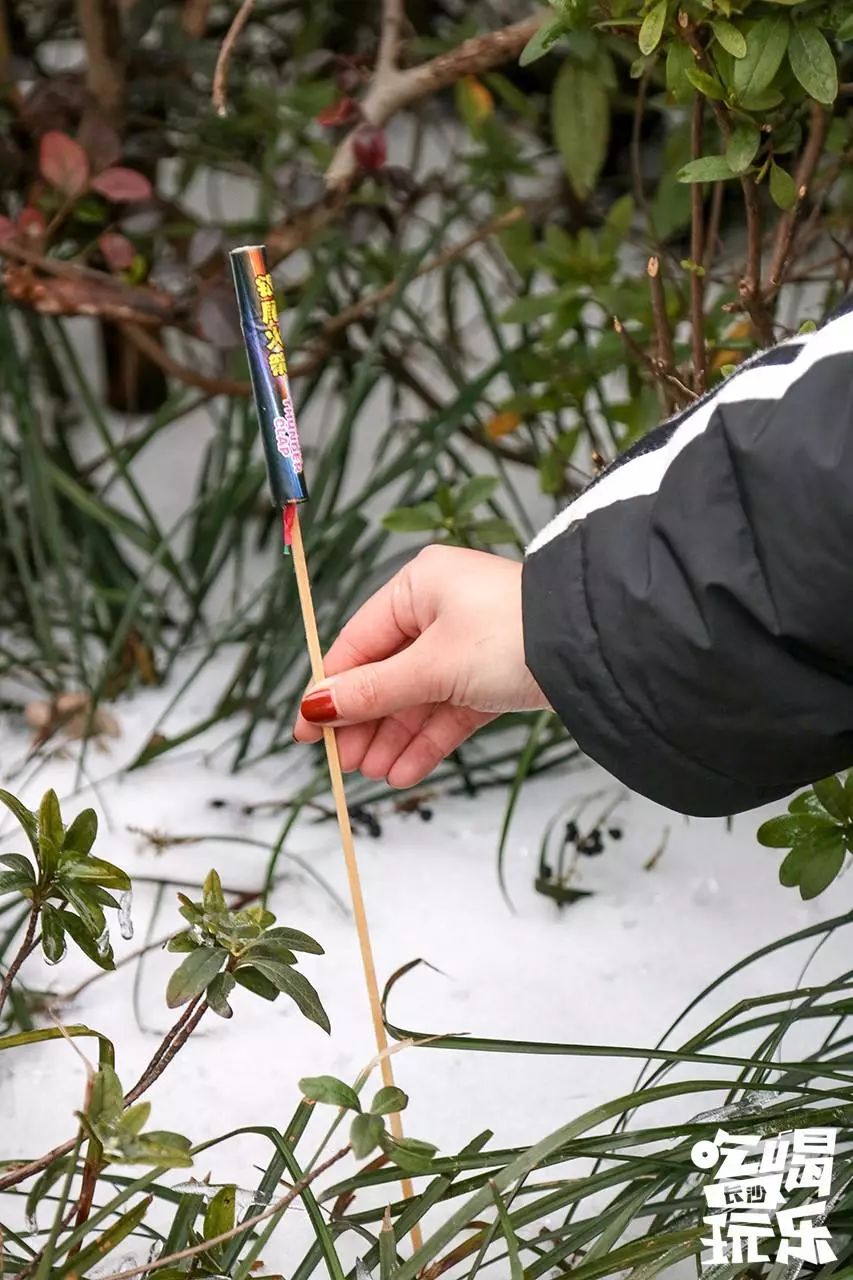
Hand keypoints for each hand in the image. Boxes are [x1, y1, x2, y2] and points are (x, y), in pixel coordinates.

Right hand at [293, 545, 549, 787]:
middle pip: (386, 674)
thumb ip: (372, 692)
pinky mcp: (494, 676)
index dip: (330, 690)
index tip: (307, 732)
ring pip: (418, 698)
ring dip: (396, 738)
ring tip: (376, 775)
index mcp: (419, 586)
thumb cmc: (512, 636)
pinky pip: (450, 710)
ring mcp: (469, 644)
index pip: (358, 643)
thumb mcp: (432, 667)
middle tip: (344, 765)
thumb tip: (315, 709)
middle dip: (366, 723)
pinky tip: (405, 771)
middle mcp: (441, 610)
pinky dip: (429, 740)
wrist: (594, 651)